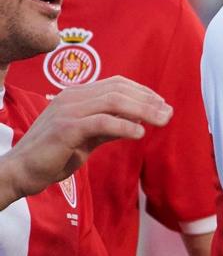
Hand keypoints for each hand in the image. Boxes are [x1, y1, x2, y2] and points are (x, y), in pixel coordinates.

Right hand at [0, 77, 169, 203]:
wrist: (22, 171)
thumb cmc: (54, 154)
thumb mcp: (87, 137)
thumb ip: (109, 127)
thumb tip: (138, 121)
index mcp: (76, 96)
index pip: (116, 84)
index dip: (143, 92)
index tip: (162, 104)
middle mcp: (71, 97)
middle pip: (119, 90)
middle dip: (149, 101)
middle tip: (169, 113)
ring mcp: (67, 111)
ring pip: (113, 102)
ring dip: (143, 110)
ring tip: (162, 121)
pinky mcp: (65, 129)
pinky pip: (101, 122)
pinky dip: (124, 127)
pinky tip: (140, 134)